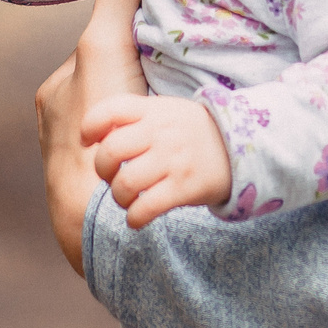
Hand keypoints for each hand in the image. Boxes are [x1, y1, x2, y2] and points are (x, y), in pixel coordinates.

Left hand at [35, 0, 149, 272]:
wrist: (91, 213)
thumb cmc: (98, 120)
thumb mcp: (113, 41)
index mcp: (59, 90)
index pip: (104, 55)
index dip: (134, 49)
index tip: (162, 52)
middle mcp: (59, 125)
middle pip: (109, 92)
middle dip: (137, 91)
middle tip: (174, 89)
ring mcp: (75, 165)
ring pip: (118, 134)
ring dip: (141, 134)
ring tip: (176, 128)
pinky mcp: (98, 199)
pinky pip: (126, 172)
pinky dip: (142, 167)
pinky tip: (165, 167)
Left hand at [84, 94, 230, 226]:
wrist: (241, 149)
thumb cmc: (193, 132)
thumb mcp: (167, 111)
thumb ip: (134, 116)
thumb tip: (95, 134)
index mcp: (154, 110)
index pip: (110, 109)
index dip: (89, 127)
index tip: (86, 141)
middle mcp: (161, 132)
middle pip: (110, 151)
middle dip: (102, 170)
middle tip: (111, 177)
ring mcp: (172, 160)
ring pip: (124, 184)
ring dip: (119, 198)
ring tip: (127, 199)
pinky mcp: (184, 187)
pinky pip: (145, 208)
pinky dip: (134, 218)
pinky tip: (137, 218)